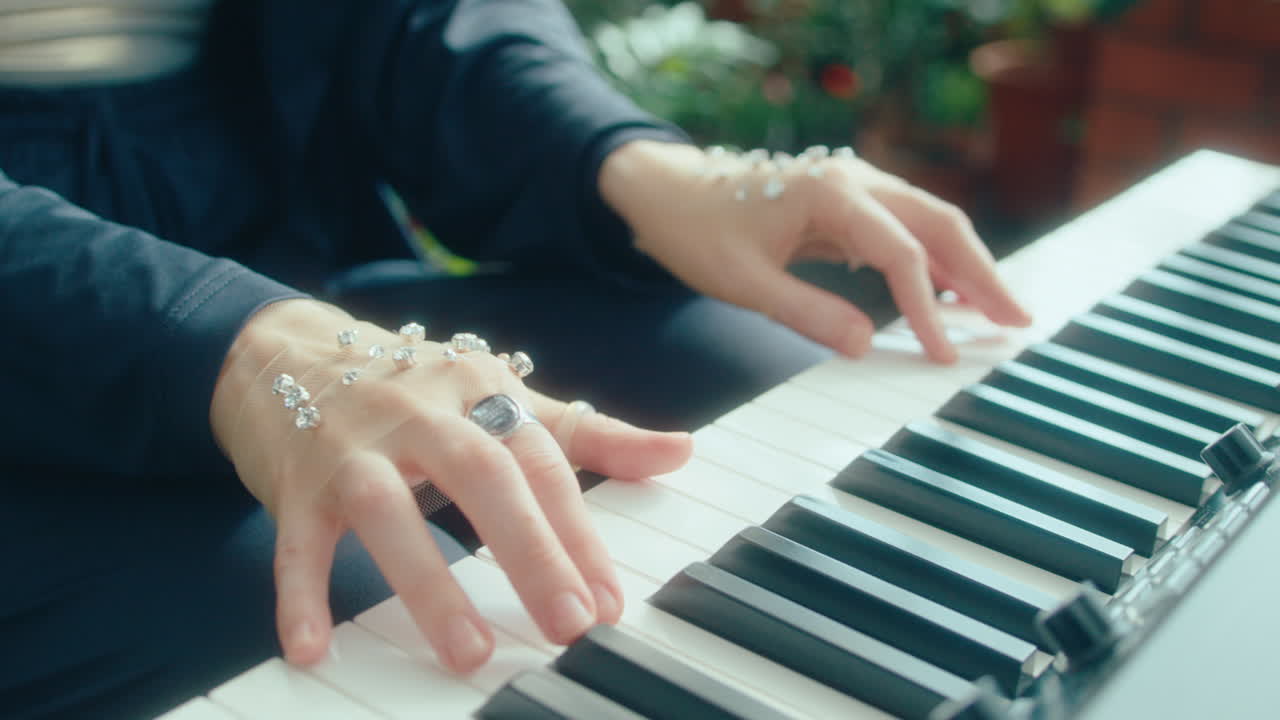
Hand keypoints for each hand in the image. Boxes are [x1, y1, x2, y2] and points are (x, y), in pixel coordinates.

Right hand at [209, 299, 691, 670]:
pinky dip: (299, 593)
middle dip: (530, 551)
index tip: (611, 600)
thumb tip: (681, 450)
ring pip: (389, 511)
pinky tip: (311, 647)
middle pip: (482, 477)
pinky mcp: (296, 482)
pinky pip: (296, 540)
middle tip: (569, 624)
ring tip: (468, 652)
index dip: (580, 532)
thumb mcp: (503, 398)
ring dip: (429, 583)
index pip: (541, 465)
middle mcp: (420, 414)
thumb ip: (589, 432)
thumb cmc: (414, 386)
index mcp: (480, 394)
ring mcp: (353, 447)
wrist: (285, 352)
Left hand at [600, 141, 1032, 363]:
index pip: (901, 252)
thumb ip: (806, 311)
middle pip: (939, 224)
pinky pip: (904, 230)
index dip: (928, 306)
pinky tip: (952, 292)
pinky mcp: (848, 203)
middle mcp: (854, 180)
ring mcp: (854, 187)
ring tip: (1000, 312)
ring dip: (968, 265)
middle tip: (1018, 321)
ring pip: (929, 223)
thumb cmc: (697, 230)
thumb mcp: (743, 281)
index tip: (945, 352)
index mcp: (831, 192)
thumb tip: (866, 346)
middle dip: (982, 274)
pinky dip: (934, 260)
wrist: (665, 192)